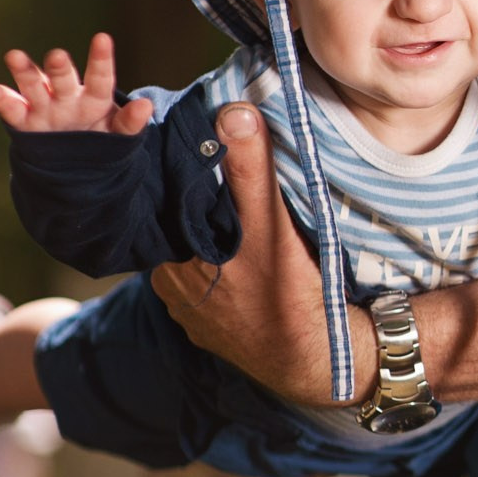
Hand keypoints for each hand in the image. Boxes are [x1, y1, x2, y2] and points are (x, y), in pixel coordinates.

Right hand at [0, 33, 153, 135]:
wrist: (74, 162)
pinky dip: (1, 99)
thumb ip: (131, 123)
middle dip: (60, 68)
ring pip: (34, 87)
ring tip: (14, 56)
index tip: (102, 38)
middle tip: (58, 56)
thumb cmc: (101, 140)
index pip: (101, 79)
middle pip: (63, 79)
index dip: (101, 60)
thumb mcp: (119, 135)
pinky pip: (11, 109)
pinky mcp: (24, 121)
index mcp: (95, 99)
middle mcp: (67, 96)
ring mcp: (44, 107)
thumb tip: (147, 105)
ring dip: (25, 72)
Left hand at [150, 103, 373, 406]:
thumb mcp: (270, 228)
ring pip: (191, 259)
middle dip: (196, 208)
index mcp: (172, 256)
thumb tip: (233, 112)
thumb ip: (251, 172)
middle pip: (178, 231)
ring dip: (208, 241)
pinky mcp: (212, 331)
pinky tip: (243, 265)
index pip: (166, 204)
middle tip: (223, 181)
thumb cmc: (287, 297)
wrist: (311, 364)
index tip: (200, 151)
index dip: (181, 177)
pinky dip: (220, 273)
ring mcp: (191, 313)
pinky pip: (206, 288)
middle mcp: (171, 286)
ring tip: (234, 218)